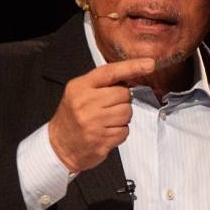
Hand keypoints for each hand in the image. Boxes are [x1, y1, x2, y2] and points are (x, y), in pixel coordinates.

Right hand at [48, 58, 154, 172]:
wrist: (60, 146)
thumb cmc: (72, 117)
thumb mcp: (78, 93)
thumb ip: (101, 84)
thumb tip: (130, 75)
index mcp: (80, 87)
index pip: (110, 72)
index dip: (132, 67)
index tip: (149, 63)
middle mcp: (85, 103)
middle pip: (124, 94)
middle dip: (122, 101)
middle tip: (108, 108)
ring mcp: (93, 123)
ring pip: (127, 113)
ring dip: (122, 118)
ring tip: (107, 121)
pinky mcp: (101, 140)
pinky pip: (125, 131)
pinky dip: (120, 132)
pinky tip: (106, 132)